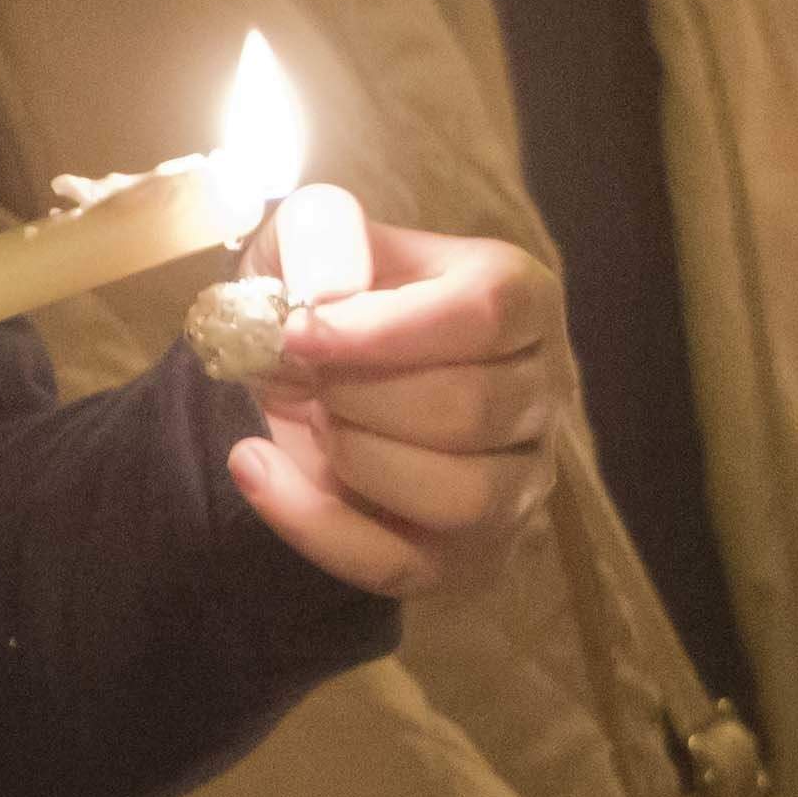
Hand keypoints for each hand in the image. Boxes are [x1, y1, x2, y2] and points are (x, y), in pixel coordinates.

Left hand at [221, 209, 561, 595]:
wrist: (302, 379)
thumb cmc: (325, 302)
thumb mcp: (309, 240)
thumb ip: (320, 233)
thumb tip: (332, 288)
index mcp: (521, 298)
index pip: (484, 313)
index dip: (384, 328)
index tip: (297, 332)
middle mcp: (543, 393)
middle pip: (466, 408)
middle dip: (355, 395)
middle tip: (302, 375)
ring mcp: (518, 483)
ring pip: (457, 495)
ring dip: (353, 457)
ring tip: (309, 419)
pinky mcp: (471, 555)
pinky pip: (400, 563)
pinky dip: (311, 523)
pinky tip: (255, 468)